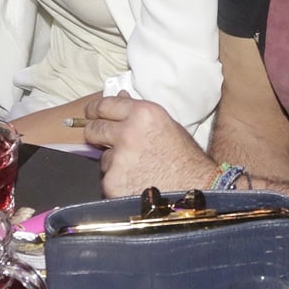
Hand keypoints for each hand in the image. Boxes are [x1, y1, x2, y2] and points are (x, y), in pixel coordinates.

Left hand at [83, 93, 216, 196]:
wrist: (197, 190)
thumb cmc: (187, 158)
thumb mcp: (167, 126)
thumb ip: (140, 114)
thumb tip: (120, 98)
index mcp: (143, 114)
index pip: (106, 105)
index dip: (95, 109)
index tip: (91, 113)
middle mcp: (128, 133)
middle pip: (94, 129)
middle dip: (96, 134)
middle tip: (101, 139)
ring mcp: (119, 159)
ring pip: (103, 157)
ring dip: (114, 162)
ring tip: (137, 170)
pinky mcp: (113, 182)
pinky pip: (108, 179)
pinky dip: (118, 182)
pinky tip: (136, 184)